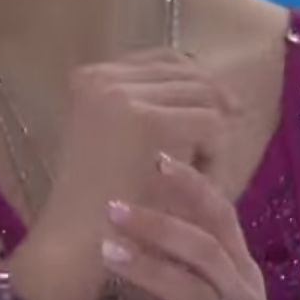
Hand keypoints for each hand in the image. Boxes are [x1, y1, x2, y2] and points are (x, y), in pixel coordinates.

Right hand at [1, 48, 242, 299]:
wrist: (77, 241)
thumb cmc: (100, 198)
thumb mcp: (117, 138)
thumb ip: (148, 106)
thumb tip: (210, 85)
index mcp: (89, 75)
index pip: (164, 59)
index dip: (198, 84)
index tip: (221, 112)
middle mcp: (101, 75)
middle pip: (188, 72)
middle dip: (213, 106)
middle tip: (221, 147)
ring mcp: (120, 94)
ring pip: (202, 96)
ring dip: (214, 134)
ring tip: (205, 172)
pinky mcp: (145, 121)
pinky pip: (209, 123)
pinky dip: (216, 154)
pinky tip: (204, 182)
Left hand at [97, 152, 272, 299]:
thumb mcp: (216, 282)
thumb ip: (191, 246)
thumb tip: (149, 194)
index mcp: (241, 268)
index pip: (222, 217)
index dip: (194, 186)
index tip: (157, 158)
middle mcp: (242, 295)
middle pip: (207, 251)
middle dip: (162, 227)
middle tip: (112, 207)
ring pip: (194, 294)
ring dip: (150, 270)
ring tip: (106, 251)